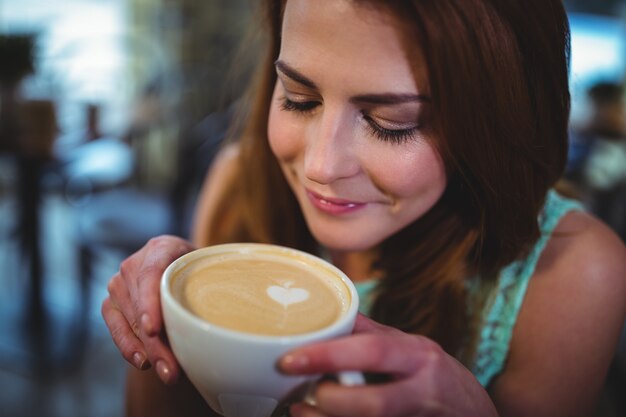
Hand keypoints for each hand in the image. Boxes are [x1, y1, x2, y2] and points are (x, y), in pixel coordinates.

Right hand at [102, 235, 195, 383]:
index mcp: (161, 248)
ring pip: (130, 322)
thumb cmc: (199, 272)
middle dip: (156, 342)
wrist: (182, 269)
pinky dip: (129, 348)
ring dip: (148, 351)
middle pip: (141, 305)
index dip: (150, 302)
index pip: (151, 273)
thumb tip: (215, 328)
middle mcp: (134, 264)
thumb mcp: (207, 272)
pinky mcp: (110, 304)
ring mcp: (118, 284)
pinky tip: (144, 362)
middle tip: (172, 370)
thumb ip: (209, 287)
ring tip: (167, 373)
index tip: (153, 330)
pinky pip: (116, 329)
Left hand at [278, 314, 497, 416]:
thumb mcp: (414, 349)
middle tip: (300, 394)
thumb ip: (375, 335)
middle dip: (330, 401)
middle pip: (372, 403)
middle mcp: (422, 390)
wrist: (477, 416)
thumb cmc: (440, 378)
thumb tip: (334, 315)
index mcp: (419, 355)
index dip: (329, 356)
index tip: (290, 360)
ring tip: (301, 410)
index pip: (373, 351)